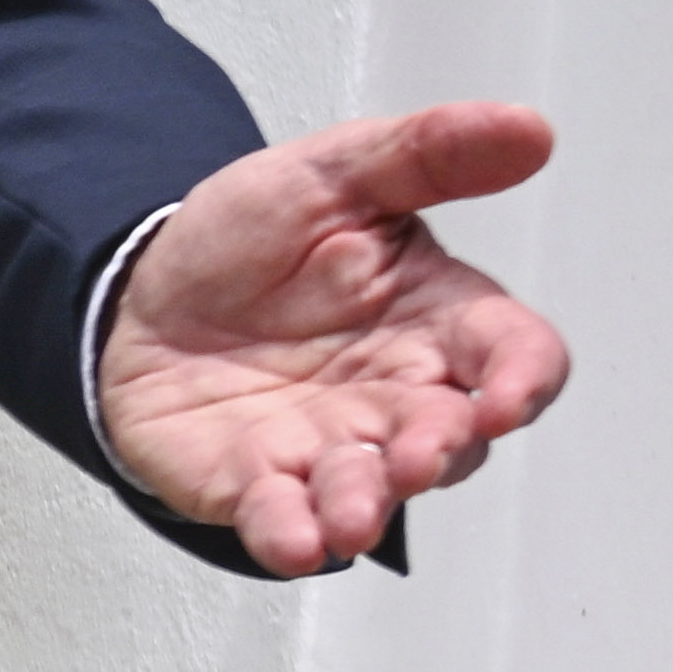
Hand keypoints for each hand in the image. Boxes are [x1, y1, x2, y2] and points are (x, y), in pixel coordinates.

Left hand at [102, 100, 571, 575]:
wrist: (144, 285)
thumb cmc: (254, 240)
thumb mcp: (337, 172)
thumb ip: (430, 154)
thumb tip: (528, 129)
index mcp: (435, 317)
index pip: (513, 354)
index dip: (525, 378)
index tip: (511, 394)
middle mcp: (396, 394)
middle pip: (450, 439)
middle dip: (440, 452)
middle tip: (420, 453)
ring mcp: (329, 446)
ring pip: (370, 490)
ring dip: (368, 504)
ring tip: (355, 512)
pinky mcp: (255, 483)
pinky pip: (283, 518)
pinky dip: (292, 535)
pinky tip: (295, 542)